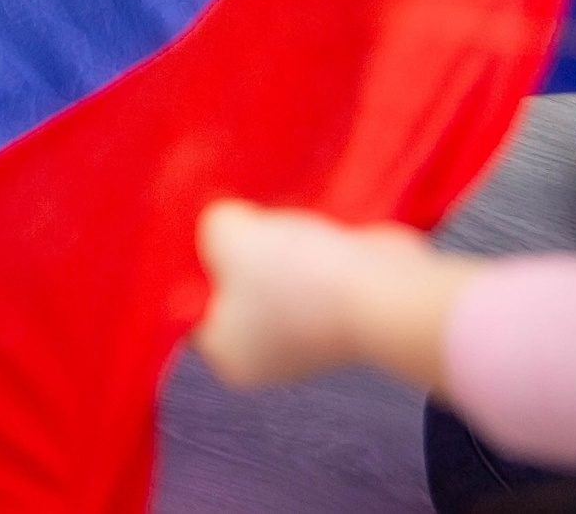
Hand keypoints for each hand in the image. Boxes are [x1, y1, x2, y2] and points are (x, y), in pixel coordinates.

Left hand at [193, 201, 463, 389]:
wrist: (381, 293)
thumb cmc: (290, 275)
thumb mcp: (225, 234)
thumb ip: (215, 226)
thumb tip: (230, 223)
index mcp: (228, 353)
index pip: (194, 305)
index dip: (195, 262)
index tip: (207, 228)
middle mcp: (268, 356)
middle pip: (237, 287)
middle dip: (243, 250)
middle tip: (245, 217)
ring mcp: (311, 337)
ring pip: (278, 275)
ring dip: (283, 245)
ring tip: (284, 220)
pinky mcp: (346, 314)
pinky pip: (316, 272)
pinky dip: (317, 249)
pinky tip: (315, 227)